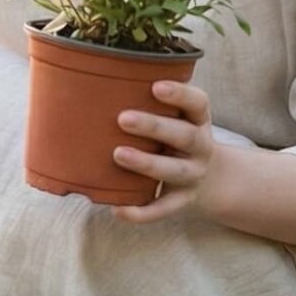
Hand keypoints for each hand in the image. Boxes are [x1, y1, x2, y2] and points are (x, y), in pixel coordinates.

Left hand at [108, 78, 240, 226]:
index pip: (197, 103)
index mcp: (197, 120)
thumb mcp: (177, 117)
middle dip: (154, 126)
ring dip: (147, 163)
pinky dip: (142, 212)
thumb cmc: (175, 136)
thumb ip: (146, 101)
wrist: (211, 179)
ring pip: (175, 170)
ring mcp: (193, 175)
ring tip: (119, 154)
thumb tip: (83, 83)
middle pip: (184, 136)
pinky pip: (163, 209)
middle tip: (123, 118)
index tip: (155, 86)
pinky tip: (118, 209)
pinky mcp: (182, 201)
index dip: (180, 94)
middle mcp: (200, 147)